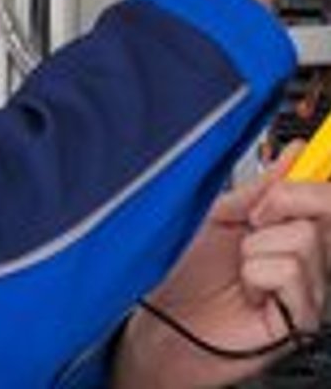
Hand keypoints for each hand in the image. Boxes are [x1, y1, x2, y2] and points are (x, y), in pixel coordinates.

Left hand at [112, 144, 330, 388]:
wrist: (162, 317)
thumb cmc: (181, 269)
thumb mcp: (218, 214)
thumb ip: (261, 189)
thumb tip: (294, 155)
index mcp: (286, 227)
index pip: (326, 198)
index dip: (307, 183)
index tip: (273, 184)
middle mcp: (305, 258)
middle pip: (324, 211)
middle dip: (278, 204)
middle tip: (249, 224)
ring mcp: (306, 290)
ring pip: (304, 240)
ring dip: (256, 247)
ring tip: (240, 267)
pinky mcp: (300, 320)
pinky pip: (293, 273)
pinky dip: (259, 274)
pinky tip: (249, 291)